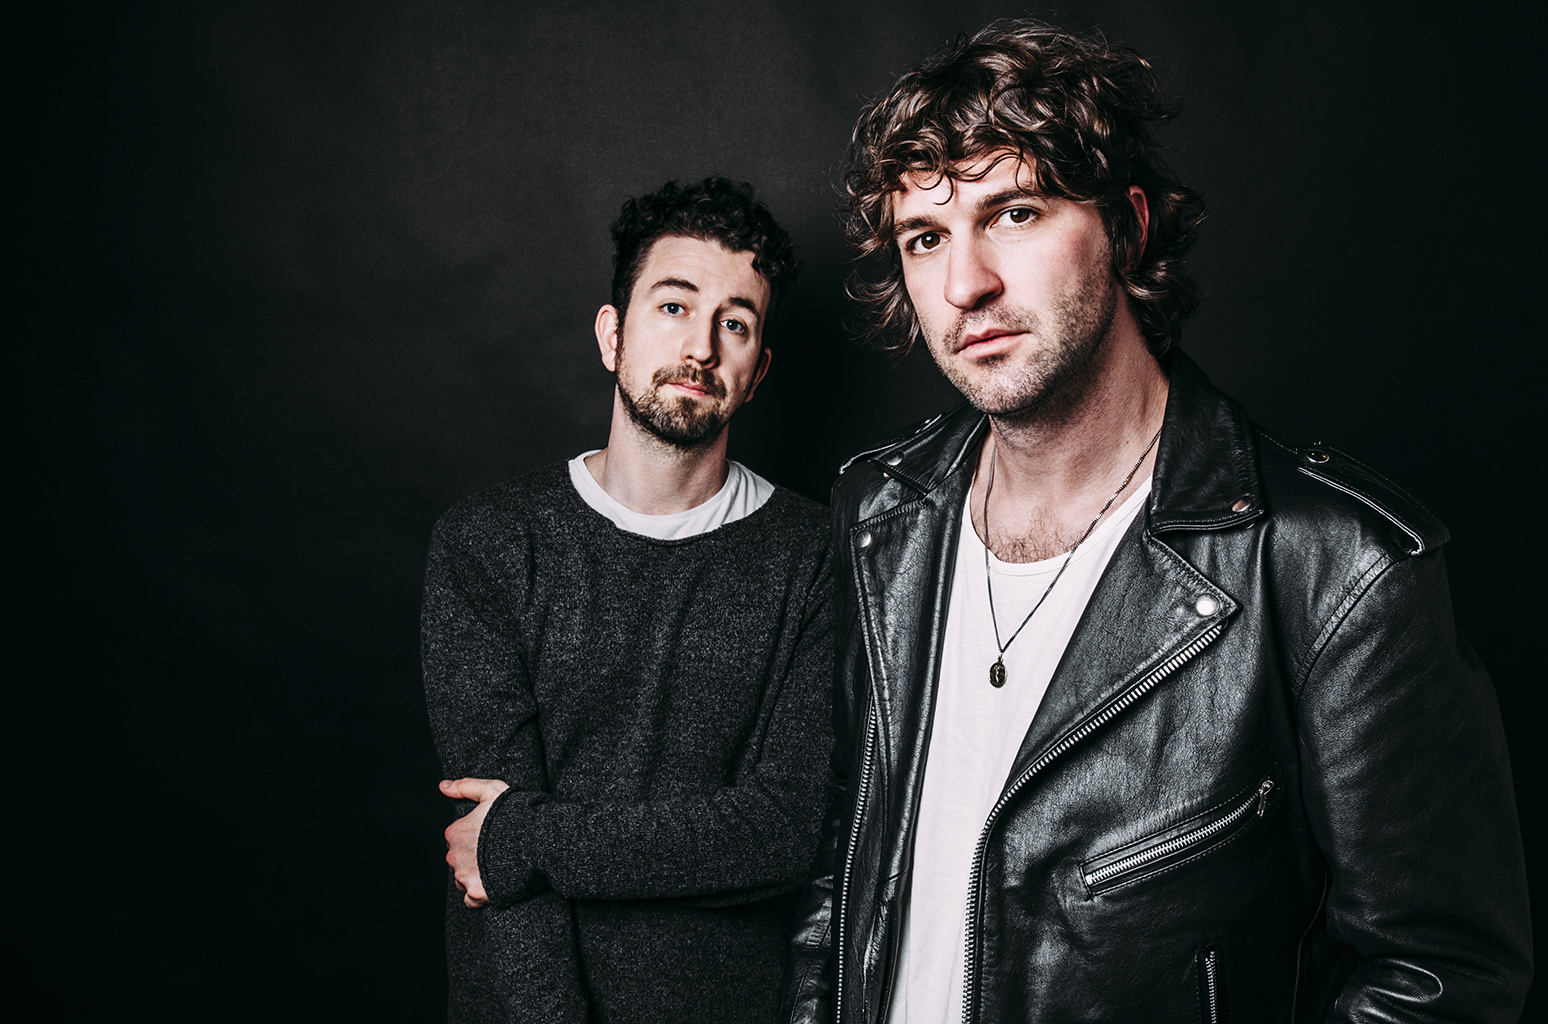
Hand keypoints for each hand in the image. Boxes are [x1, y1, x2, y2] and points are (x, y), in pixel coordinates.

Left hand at [439, 777, 510, 907]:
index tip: (491, 837)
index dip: (475, 838)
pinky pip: (471, 900)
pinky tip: (495, 883)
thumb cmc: (516, 814)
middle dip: (474, 858)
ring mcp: (464, 876)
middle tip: (497, 852)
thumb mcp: (492, 791)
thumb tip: (443, 786)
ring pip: (463, 880)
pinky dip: (480, 895)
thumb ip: (466, 786)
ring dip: (476, 876)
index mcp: (454, 833)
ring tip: (499, 867)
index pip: (457, 840)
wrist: (539, 840)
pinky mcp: (477, 893)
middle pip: (458, 861)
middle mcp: (453, 856)